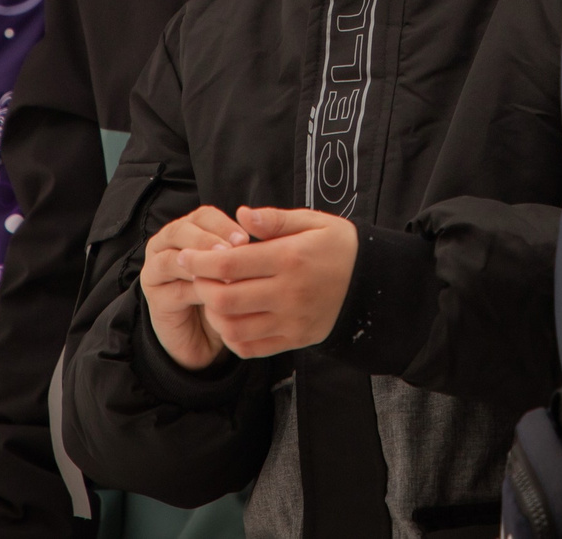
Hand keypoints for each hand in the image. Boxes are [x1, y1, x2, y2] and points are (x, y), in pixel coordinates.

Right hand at [141, 205, 247, 370]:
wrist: (206, 337)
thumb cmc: (226, 294)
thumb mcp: (237, 269)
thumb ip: (242, 250)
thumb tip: (257, 232)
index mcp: (188, 229)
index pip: (203, 215)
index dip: (222, 224)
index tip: (244, 239)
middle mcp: (165, 245)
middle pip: (180, 230)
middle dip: (207, 240)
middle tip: (230, 252)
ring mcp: (155, 271)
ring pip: (169, 258)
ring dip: (196, 265)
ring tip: (222, 275)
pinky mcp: (155, 298)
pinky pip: (171, 289)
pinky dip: (193, 290)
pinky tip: (212, 296)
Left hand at [177, 206, 359, 360]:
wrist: (374, 283)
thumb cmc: (339, 246)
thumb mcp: (314, 221)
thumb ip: (274, 219)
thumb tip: (241, 215)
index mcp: (290, 259)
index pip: (230, 264)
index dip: (200, 261)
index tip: (186, 255)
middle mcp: (288, 293)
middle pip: (226, 299)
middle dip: (202, 287)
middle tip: (197, 275)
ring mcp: (291, 321)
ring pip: (234, 327)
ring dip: (214, 313)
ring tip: (213, 295)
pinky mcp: (294, 340)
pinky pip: (251, 347)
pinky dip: (232, 335)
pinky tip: (231, 318)